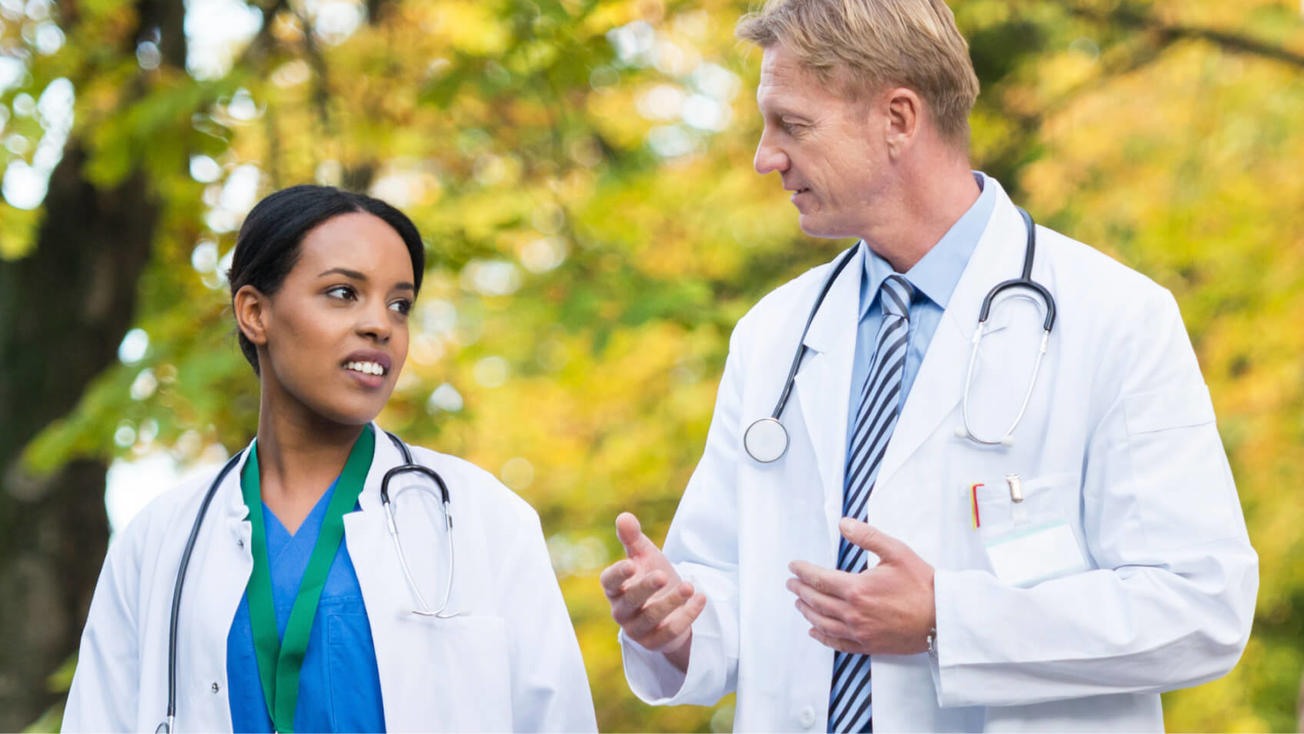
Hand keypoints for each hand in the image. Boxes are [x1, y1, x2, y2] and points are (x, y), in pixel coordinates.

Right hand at [599, 512, 705, 671]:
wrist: (672, 608)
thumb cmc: (652, 577)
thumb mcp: (645, 556)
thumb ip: (633, 538)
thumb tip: (623, 517)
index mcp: (615, 588)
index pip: (609, 582)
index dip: (618, 574)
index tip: (631, 564)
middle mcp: (622, 611)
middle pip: (629, 601)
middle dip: (646, 588)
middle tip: (662, 574)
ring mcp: (637, 629)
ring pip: (651, 617)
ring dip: (671, 601)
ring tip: (689, 585)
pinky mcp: (656, 643)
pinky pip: (669, 632)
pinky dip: (687, 616)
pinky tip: (701, 599)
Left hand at [787, 518, 935, 654]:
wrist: (943, 618)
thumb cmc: (923, 585)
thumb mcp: (896, 552)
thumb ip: (867, 537)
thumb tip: (844, 523)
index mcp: (857, 589)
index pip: (819, 579)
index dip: (802, 571)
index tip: (793, 566)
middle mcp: (853, 613)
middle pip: (816, 601)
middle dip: (800, 590)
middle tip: (791, 583)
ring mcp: (859, 632)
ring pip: (822, 623)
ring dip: (807, 612)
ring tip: (798, 602)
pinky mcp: (868, 645)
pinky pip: (837, 644)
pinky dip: (822, 638)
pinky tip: (815, 632)